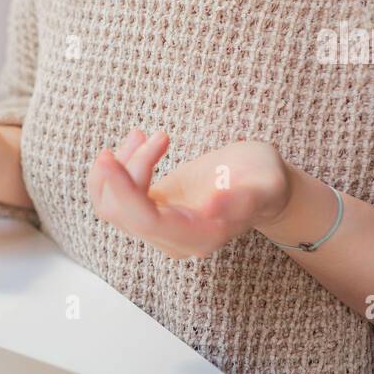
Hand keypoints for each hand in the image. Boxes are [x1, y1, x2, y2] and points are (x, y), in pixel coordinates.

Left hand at [88, 131, 290, 258]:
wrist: (260, 184)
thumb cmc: (265, 181)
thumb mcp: (267, 183)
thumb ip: (244, 198)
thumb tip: (214, 207)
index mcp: (199, 236)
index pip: (144, 221)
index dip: (122, 191)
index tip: (107, 158)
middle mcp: (172, 239)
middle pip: (121, 212)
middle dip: (122, 169)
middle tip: (143, 134)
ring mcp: (157, 228)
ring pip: (111, 203)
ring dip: (118, 165)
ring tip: (142, 134)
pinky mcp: (148, 211)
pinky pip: (116, 195)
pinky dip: (118, 166)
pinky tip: (138, 140)